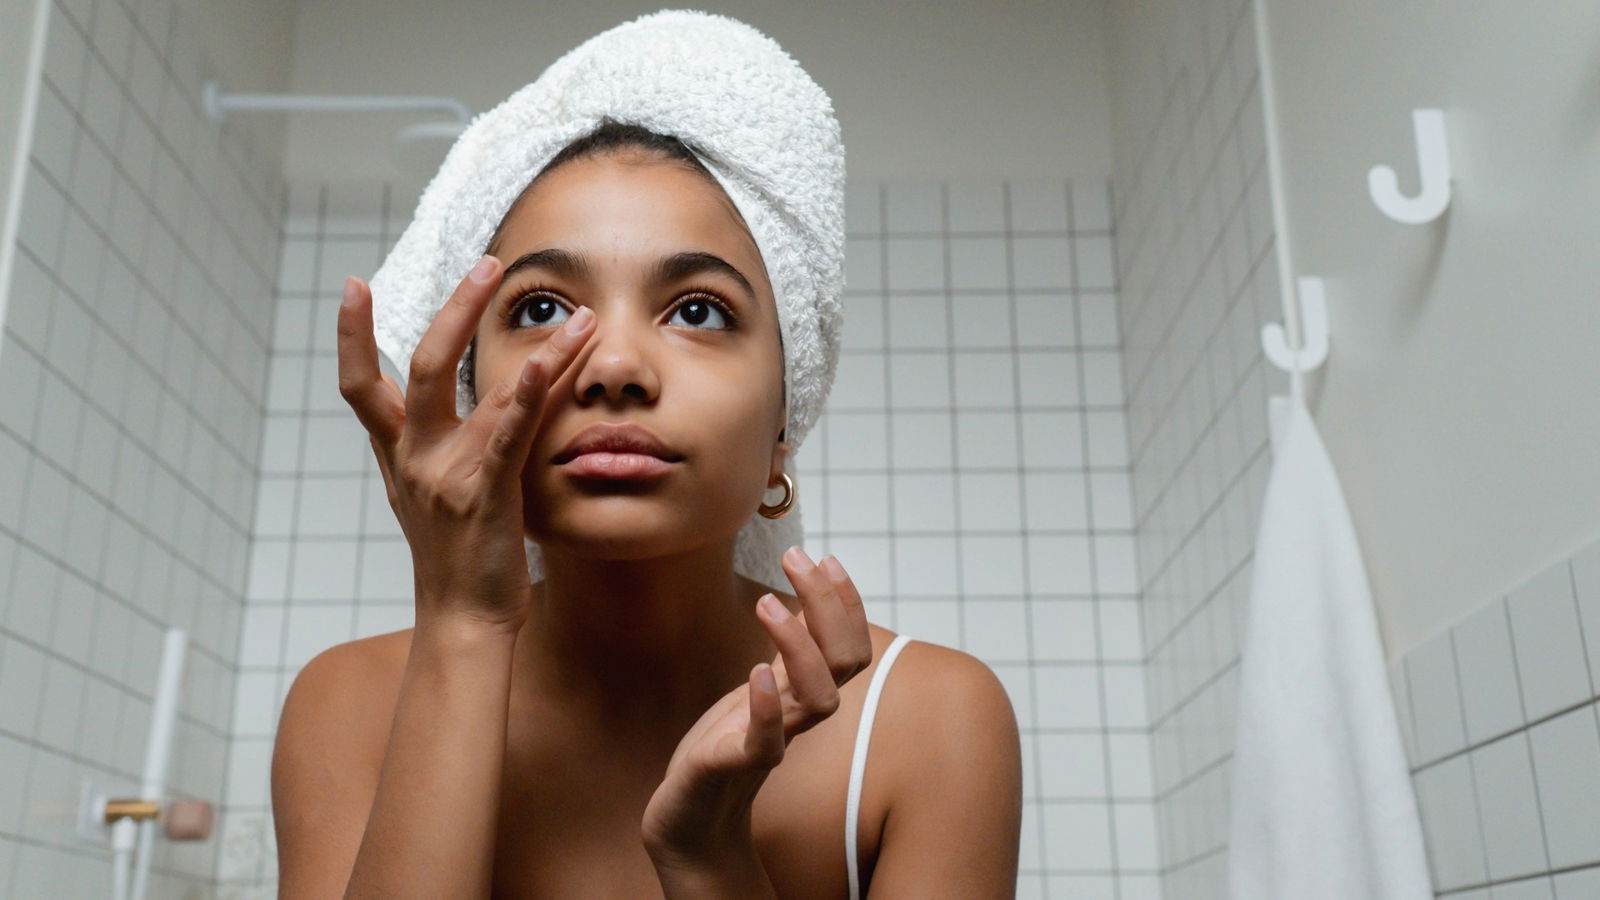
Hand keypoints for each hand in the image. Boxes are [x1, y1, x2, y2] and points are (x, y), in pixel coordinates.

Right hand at [335, 256, 595, 632]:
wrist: (462, 622)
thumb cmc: (460, 560)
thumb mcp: (439, 494)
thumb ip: (446, 445)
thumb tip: (464, 404)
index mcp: (400, 456)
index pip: (360, 386)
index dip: (350, 335)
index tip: (352, 285)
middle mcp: (414, 459)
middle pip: (420, 366)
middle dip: (454, 310)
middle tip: (487, 264)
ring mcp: (447, 475)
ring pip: (481, 392)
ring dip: (539, 349)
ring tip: (578, 313)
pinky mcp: (485, 494)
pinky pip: (506, 435)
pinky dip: (525, 395)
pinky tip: (548, 363)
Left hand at [640, 546, 873, 864]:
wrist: (689, 814)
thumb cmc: (725, 744)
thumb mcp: (760, 686)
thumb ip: (787, 652)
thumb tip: (805, 595)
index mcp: (803, 692)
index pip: (850, 647)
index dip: (848, 603)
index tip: (827, 558)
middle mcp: (797, 715)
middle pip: (844, 662)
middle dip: (829, 604)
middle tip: (796, 557)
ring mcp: (771, 741)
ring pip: (819, 701)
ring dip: (799, 646)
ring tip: (768, 603)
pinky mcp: (734, 766)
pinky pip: (766, 744)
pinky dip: (767, 708)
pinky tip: (756, 673)